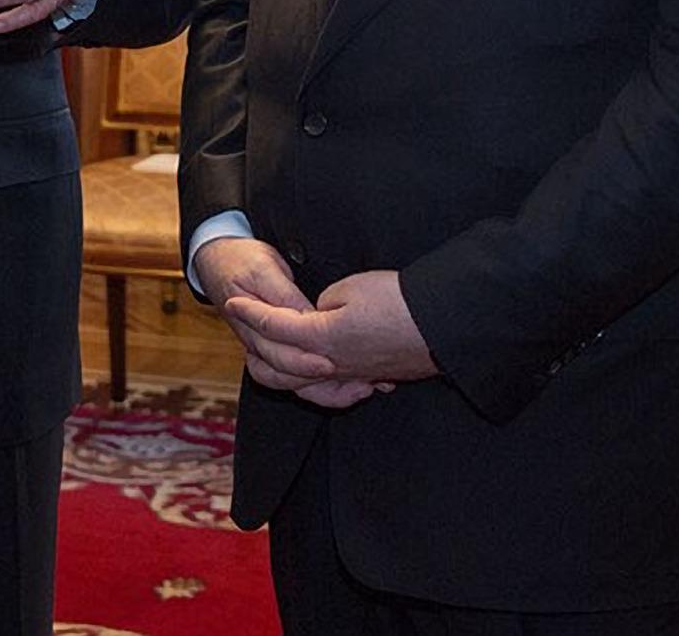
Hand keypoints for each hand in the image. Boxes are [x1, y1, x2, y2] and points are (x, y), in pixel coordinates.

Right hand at [196, 237, 379, 406]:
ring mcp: (265, 350)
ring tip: (358, 389)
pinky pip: (296, 378)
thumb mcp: (264, 269)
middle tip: (354, 381)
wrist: (219, 263)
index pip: (277, 352)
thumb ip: (284, 295)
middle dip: (321, 381)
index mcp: (250, 325)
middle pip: (286, 375)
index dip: (304, 360)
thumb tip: (307, 315)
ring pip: (291, 383)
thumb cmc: (242, 261)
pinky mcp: (277, 350)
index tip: (330, 361)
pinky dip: (322, 387)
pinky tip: (349, 386)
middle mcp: (257, 344)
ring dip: (324, 391)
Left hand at [228, 268, 437, 388]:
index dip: (252, 313)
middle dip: (256, 344)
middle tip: (243, 326)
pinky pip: (329, 390)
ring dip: (278, 371)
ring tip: (266, 356)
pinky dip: (311, 386)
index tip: (233, 301)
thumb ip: (323, 304)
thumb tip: (316, 315)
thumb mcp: (352, 288)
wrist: (444, 325)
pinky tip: (311, 375)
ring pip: (301, 385)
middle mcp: (332, 365)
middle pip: (279, 365)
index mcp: (322, 339)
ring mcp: (351, 376)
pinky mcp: (370, 378)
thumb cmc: (399, 302)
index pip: (275, 327)